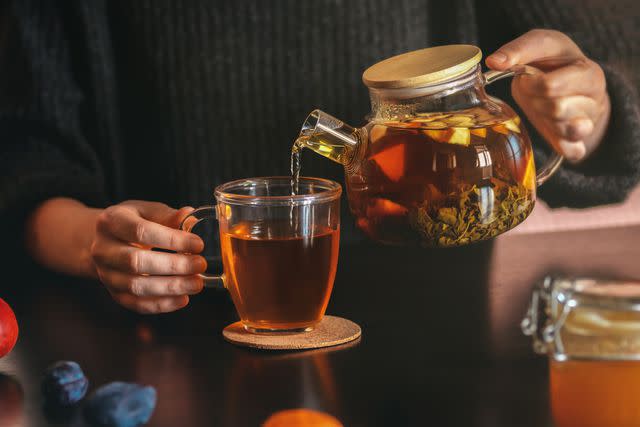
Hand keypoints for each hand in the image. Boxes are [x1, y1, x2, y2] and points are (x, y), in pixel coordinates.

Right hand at [90, 201, 205, 313]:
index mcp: (111, 222)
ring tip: (196, 284)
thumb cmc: (133, 222)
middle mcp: (102, 249)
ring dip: (170, 288)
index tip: (198, 245)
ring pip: (136, 287)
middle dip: (173, 266)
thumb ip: (168, 215)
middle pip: (136, 262)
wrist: (108, 241)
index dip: (172, 240)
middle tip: (200, 265)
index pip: (141, 232)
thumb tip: (190, 216)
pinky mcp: (113, 293)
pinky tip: (183, 298)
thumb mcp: (147, 211)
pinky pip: (136, 304)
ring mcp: (105, 274)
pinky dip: (161, 304)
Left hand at [486, 29, 610, 161]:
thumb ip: (518, 50)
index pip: (550, 86)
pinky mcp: (582, 140)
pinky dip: (561, 145)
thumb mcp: (539, 45)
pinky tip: (556, 134)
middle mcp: (595, 96)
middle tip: (535, 94)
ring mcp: (591, 119)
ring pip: (563, 129)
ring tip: (544, 108)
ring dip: (545, 120)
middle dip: (536, 102)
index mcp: (586, 70)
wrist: (569, 84)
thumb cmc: (552, 62)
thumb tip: (493, 61)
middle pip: (555, 109)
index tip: (527, 77)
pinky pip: (572, 150)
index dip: (530, 84)